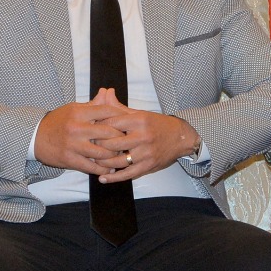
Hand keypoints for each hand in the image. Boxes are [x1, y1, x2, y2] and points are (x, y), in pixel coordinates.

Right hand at [34, 93, 129, 174]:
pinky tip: (110, 170)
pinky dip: (103, 170)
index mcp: (79, 113)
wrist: (34, 136)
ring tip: (121, 156)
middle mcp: (77, 128)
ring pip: (102, 152)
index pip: (107, 111)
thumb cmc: (58, 122)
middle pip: (109, 133)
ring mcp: (73, 145)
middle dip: (121, 138)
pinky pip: (91, 166)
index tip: (129, 122)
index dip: (121, 116)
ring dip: (114, 156)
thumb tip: (109, 91)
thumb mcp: (73, 109)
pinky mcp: (69, 159)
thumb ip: (93, 104)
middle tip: (129, 141)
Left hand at [81, 88, 201, 183]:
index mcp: (139, 121)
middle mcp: (143, 137)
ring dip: (103, 162)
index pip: (111, 124)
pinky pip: (127, 174)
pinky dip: (113, 178)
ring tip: (95, 161)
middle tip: (89, 146)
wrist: (181, 137)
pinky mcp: (148, 166)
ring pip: (117, 161)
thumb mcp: (140, 113)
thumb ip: (119, 107)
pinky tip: (102, 178)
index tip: (90, 130)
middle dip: (98, 146)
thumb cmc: (158, 124)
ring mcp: (146, 153)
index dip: (98, 128)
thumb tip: (105, 92)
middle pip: (111, 144)